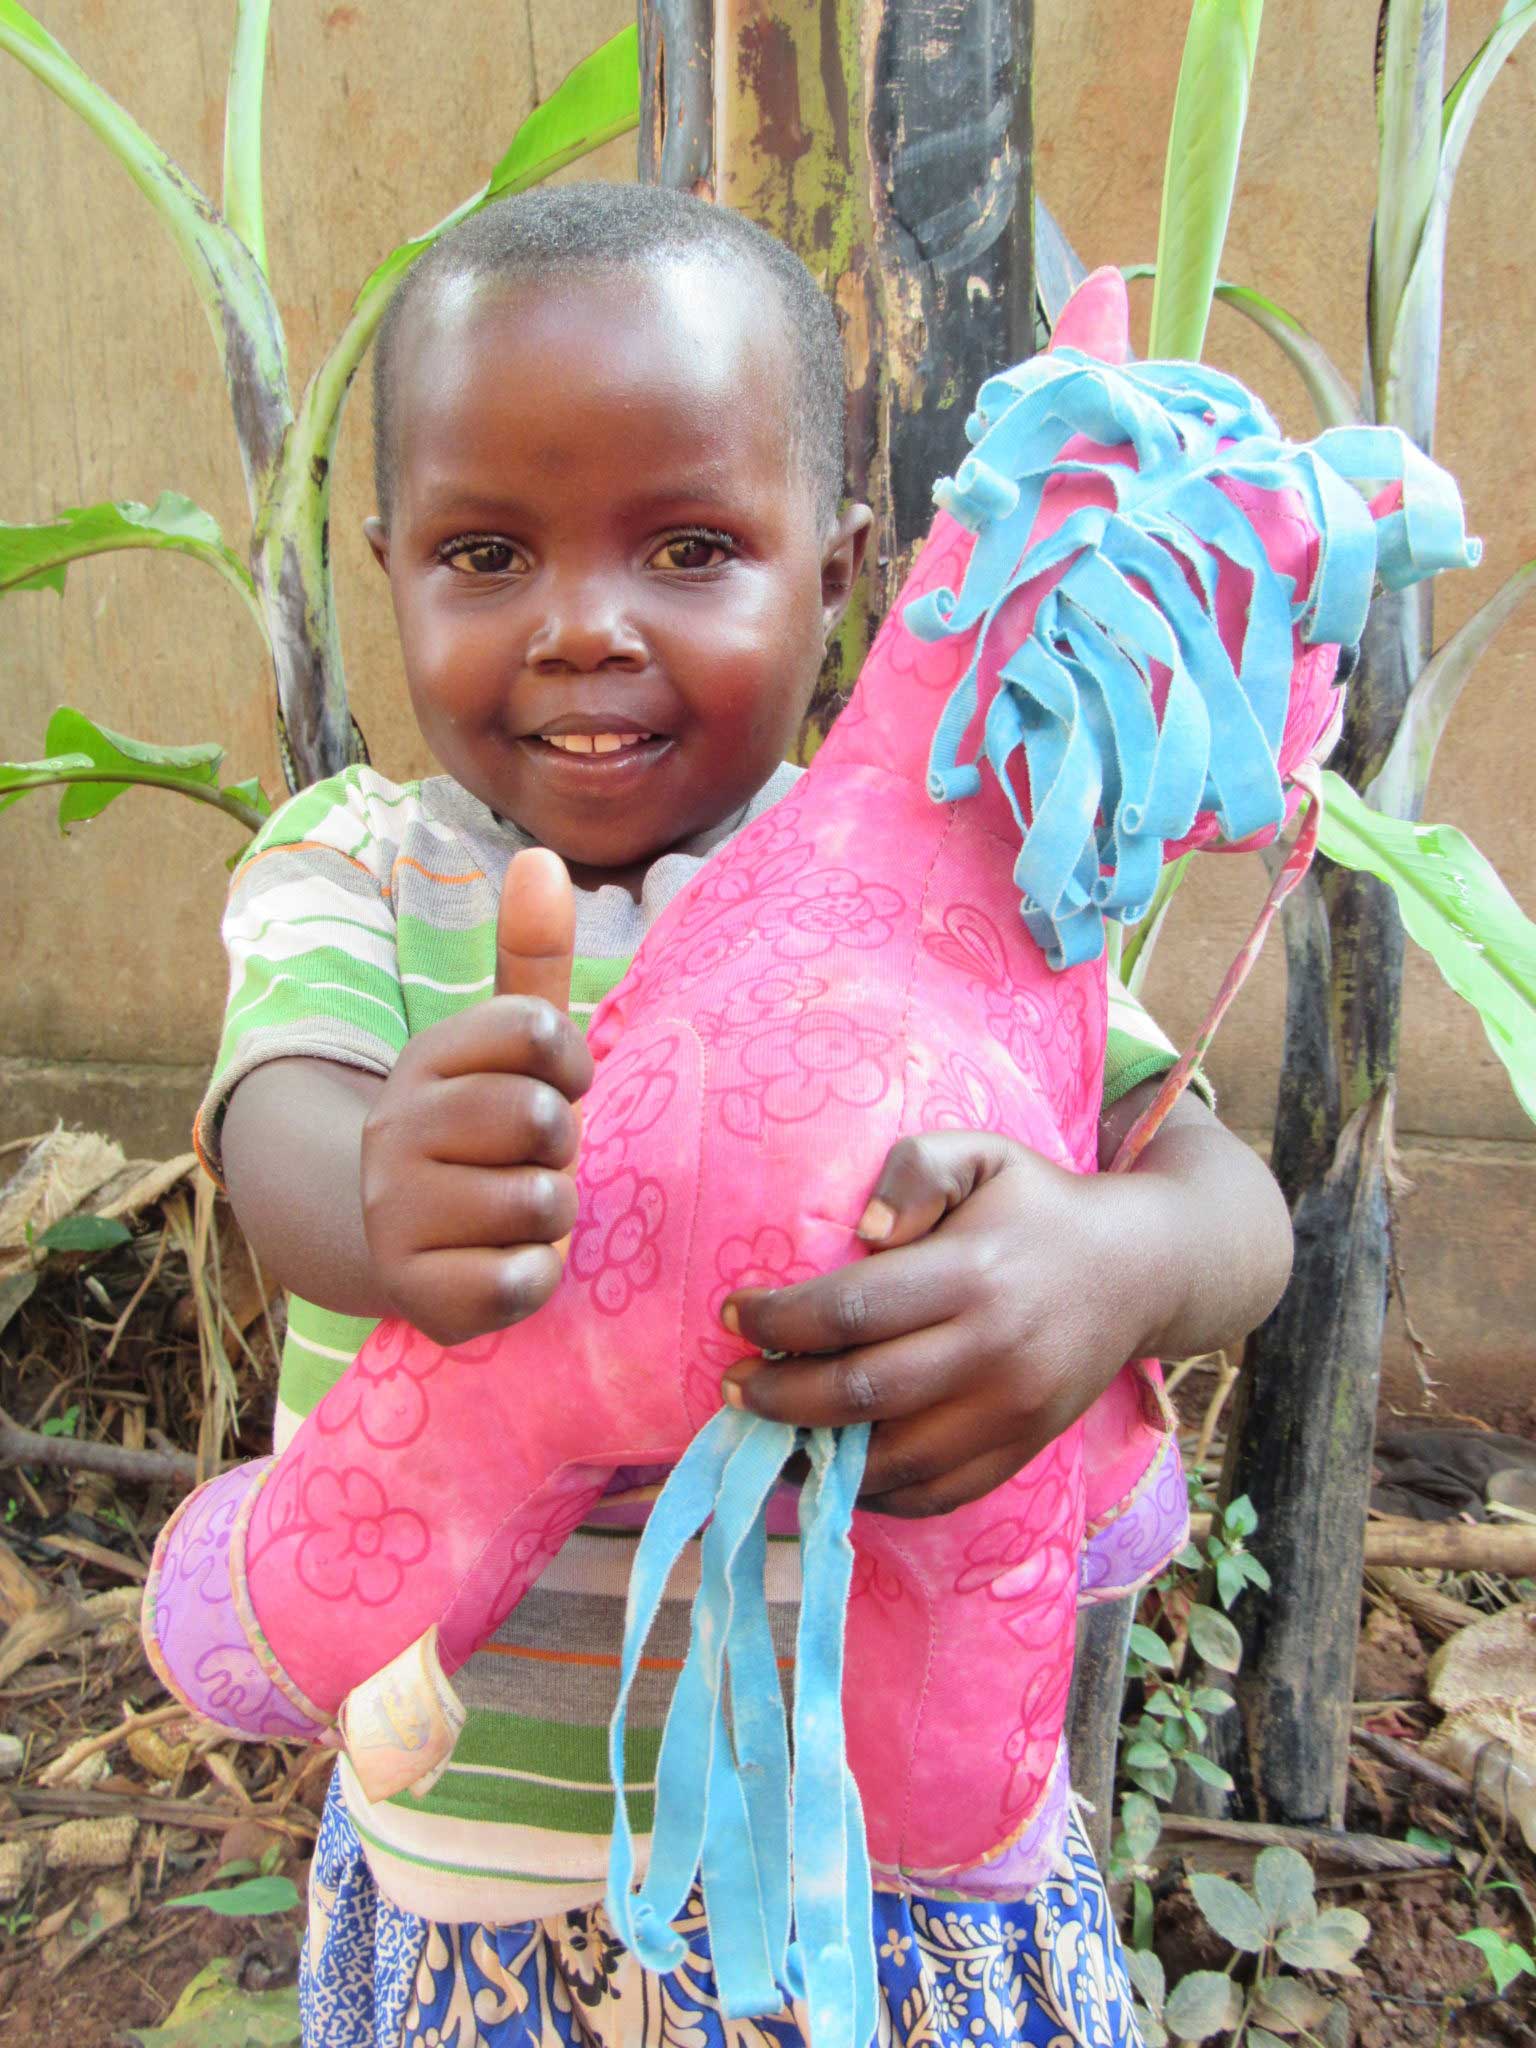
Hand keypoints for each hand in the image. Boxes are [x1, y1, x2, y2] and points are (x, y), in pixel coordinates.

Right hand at [359, 848, 592, 1345]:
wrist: (391, 1240)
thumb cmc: (481, 1131)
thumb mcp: (504, 1046)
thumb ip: (531, 955)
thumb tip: (542, 855)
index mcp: (428, 1058)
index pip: (539, 1030)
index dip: (571, 1066)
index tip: (556, 1088)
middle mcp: (397, 1130)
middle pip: (543, 1119)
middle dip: (561, 1148)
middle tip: (532, 1162)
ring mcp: (397, 1215)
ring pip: (541, 1202)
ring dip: (553, 1215)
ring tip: (516, 1212)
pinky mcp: (418, 1293)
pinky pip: (523, 1280)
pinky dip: (536, 1276)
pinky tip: (505, 1263)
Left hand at [719, 1130, 1174, 1518]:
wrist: (1139, 1271)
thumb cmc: (1036, 1205)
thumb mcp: (981, 1154)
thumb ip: (915, 1169)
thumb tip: (861, 1228)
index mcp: (972, 1273)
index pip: (851, 1310)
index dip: (778, 1320)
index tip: (735, 1315)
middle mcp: (995, 1351)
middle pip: (861, 1393)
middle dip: (778, 1396)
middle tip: (734, 1386)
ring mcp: (1012, 1412)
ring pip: (893, 1459)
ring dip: (816, 1454)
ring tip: (772, 1429)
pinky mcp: (1022, 1449)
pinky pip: (936, 1494)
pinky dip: (876, 1492)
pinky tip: (836, 1463)